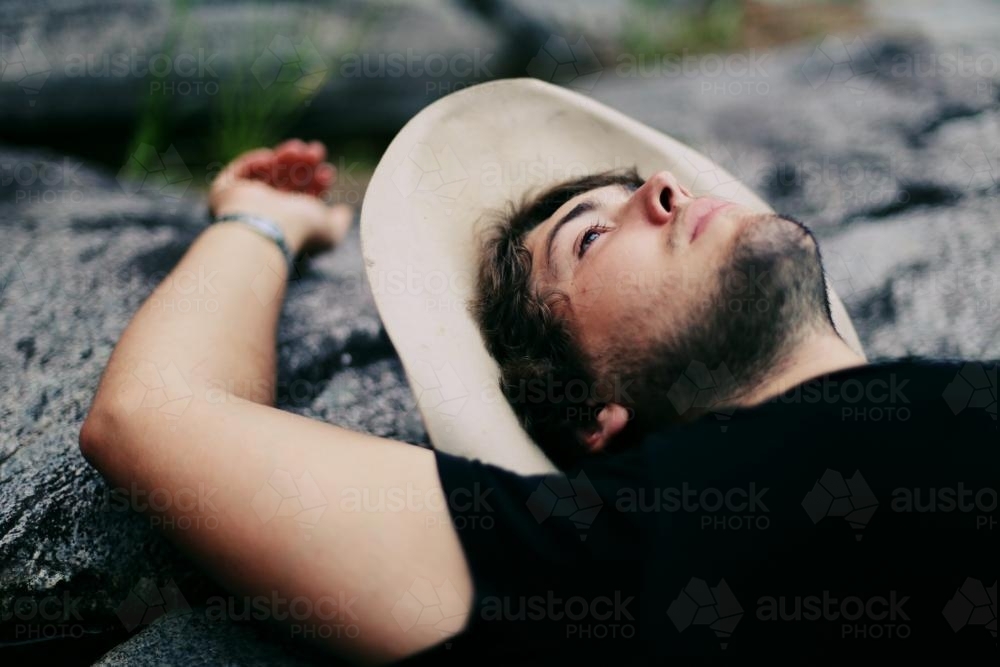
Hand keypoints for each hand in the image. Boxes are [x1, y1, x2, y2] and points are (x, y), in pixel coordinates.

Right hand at [209, 139, 353, 255]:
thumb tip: (345, 212)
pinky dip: (256, 161)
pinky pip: (239, 171)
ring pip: (266, 173)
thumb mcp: (330, 230)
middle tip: (317, 150)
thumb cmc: (300, 231)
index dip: (317, 183)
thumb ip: (339, 221)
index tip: (329, 172)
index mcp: (288, 224)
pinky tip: (272, 157)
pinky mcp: (225, 194)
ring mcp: (244, 204)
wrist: (266, 228)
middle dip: (303, 165)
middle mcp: (266, 215)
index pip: (302, 198)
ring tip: (299, 149)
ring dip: (285, 158)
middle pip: (286, 182)